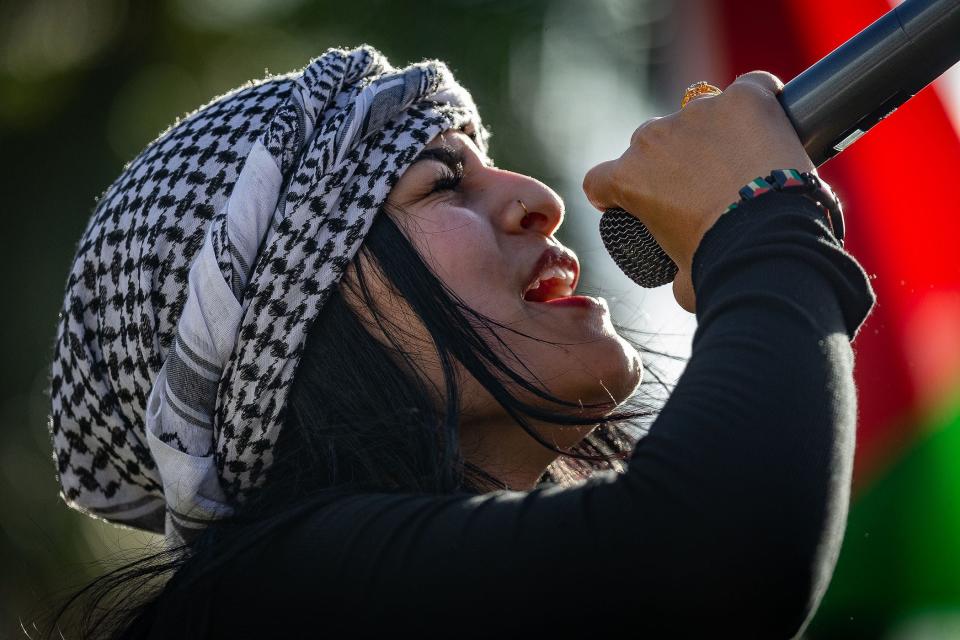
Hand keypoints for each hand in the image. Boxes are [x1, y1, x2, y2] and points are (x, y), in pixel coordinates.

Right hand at [582, 71, 815, 312]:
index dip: (615, 191)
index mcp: (627, 180)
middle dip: (671, 161)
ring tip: (747, 166)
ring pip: (700, 117)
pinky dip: (759, 105)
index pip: (600, 178)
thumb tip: (681, 278)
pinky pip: (749, 89)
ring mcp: (698, 113)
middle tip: (705, 189)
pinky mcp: (744, 99)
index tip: (639, 201)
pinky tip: (772, 126)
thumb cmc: (721, 268)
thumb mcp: (680, 283)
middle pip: (651, 143)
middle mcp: (653, 139)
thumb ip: (670, 273)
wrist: (772, 244)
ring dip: (715, 136)